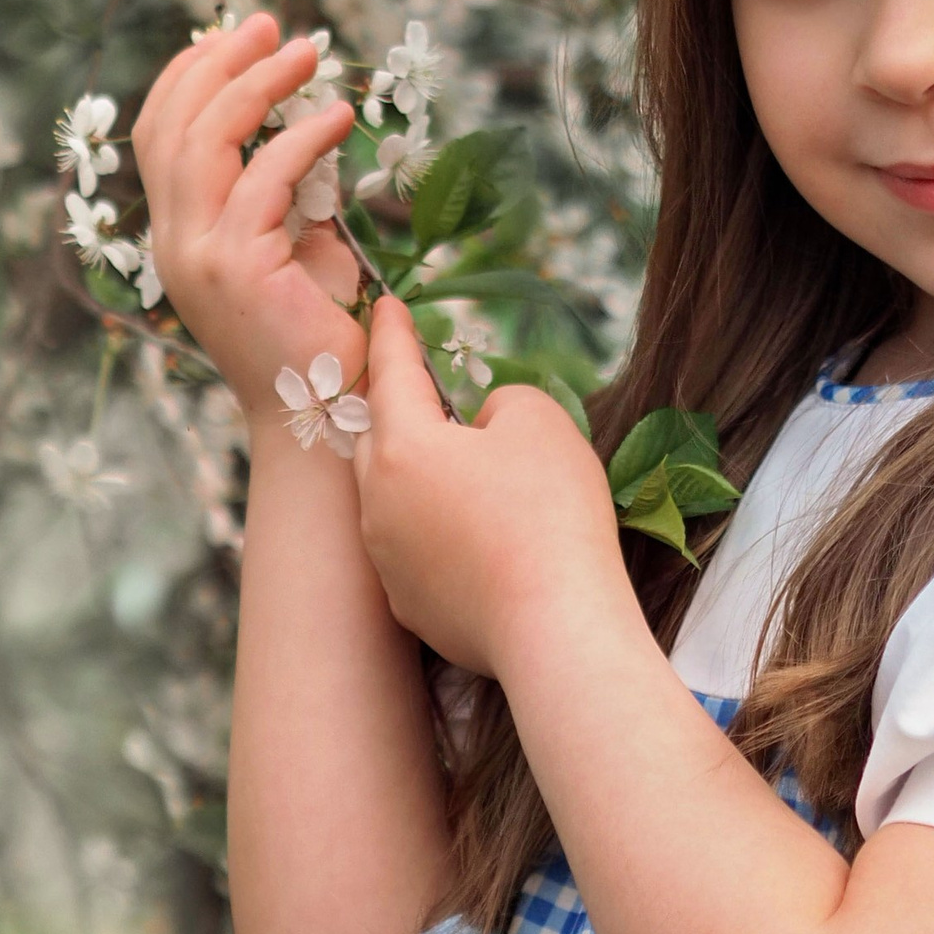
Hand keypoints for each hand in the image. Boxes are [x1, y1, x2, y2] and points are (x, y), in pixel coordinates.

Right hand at [133, 13, 363, 417]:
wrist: (321, 416)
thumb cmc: (316, 332)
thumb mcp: (296, 244)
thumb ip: (286, 190)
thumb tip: (306, 122)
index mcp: (176, 233)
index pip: (158, 135)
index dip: (187, 75)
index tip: (232, 35)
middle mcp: (174, 241)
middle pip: (173, 124)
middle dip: (220, 62)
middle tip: (271, 24)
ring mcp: (198, 255)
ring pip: (207, 141)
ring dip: (258, 84)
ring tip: (306, 51)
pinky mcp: (237, 267)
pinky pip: (265, 179)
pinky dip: (301, 137)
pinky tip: (336, 117)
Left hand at [351, 296, 634, 678]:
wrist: (556, 628)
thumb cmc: (549, 514)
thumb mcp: (538, 422)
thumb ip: (499, 403)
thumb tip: (478, 429)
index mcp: (400, 447)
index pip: (390, 372)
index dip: (392, 332)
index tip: (386, 305)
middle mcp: (376, 503)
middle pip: (377, 439)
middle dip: (398, 411)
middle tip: (426, 393)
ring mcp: (388, 561)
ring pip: (391, 499)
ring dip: (419, 479)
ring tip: (466, 475)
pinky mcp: (409, 607)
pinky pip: (413, 552)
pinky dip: (435, 535)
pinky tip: (477, 541)